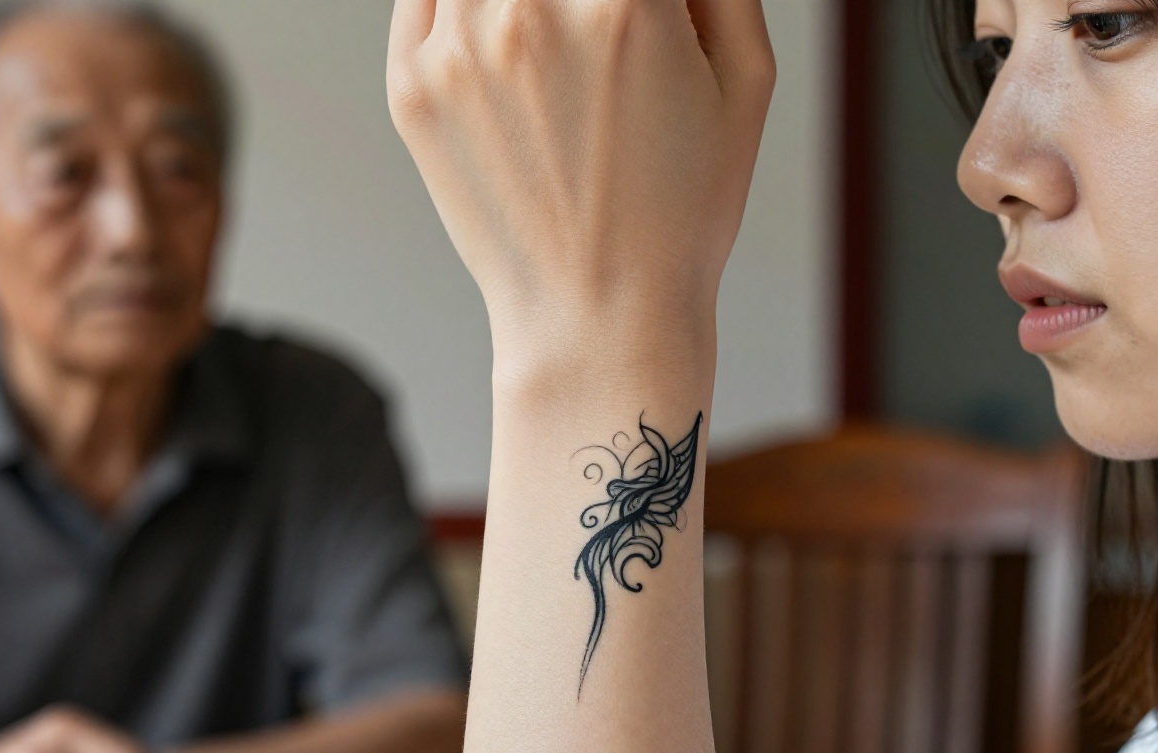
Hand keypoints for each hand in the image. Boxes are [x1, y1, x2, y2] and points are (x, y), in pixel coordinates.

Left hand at [387, 0, 774, 358]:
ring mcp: (459, 48)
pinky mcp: (411, 85)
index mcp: (624, 1)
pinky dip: (461, 0)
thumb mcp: (746, 81)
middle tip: (595, 23)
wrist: (596, 316)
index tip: (630, 8)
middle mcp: (530, 9)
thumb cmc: (680, 213)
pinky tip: (502, 36)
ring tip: (550, 37)